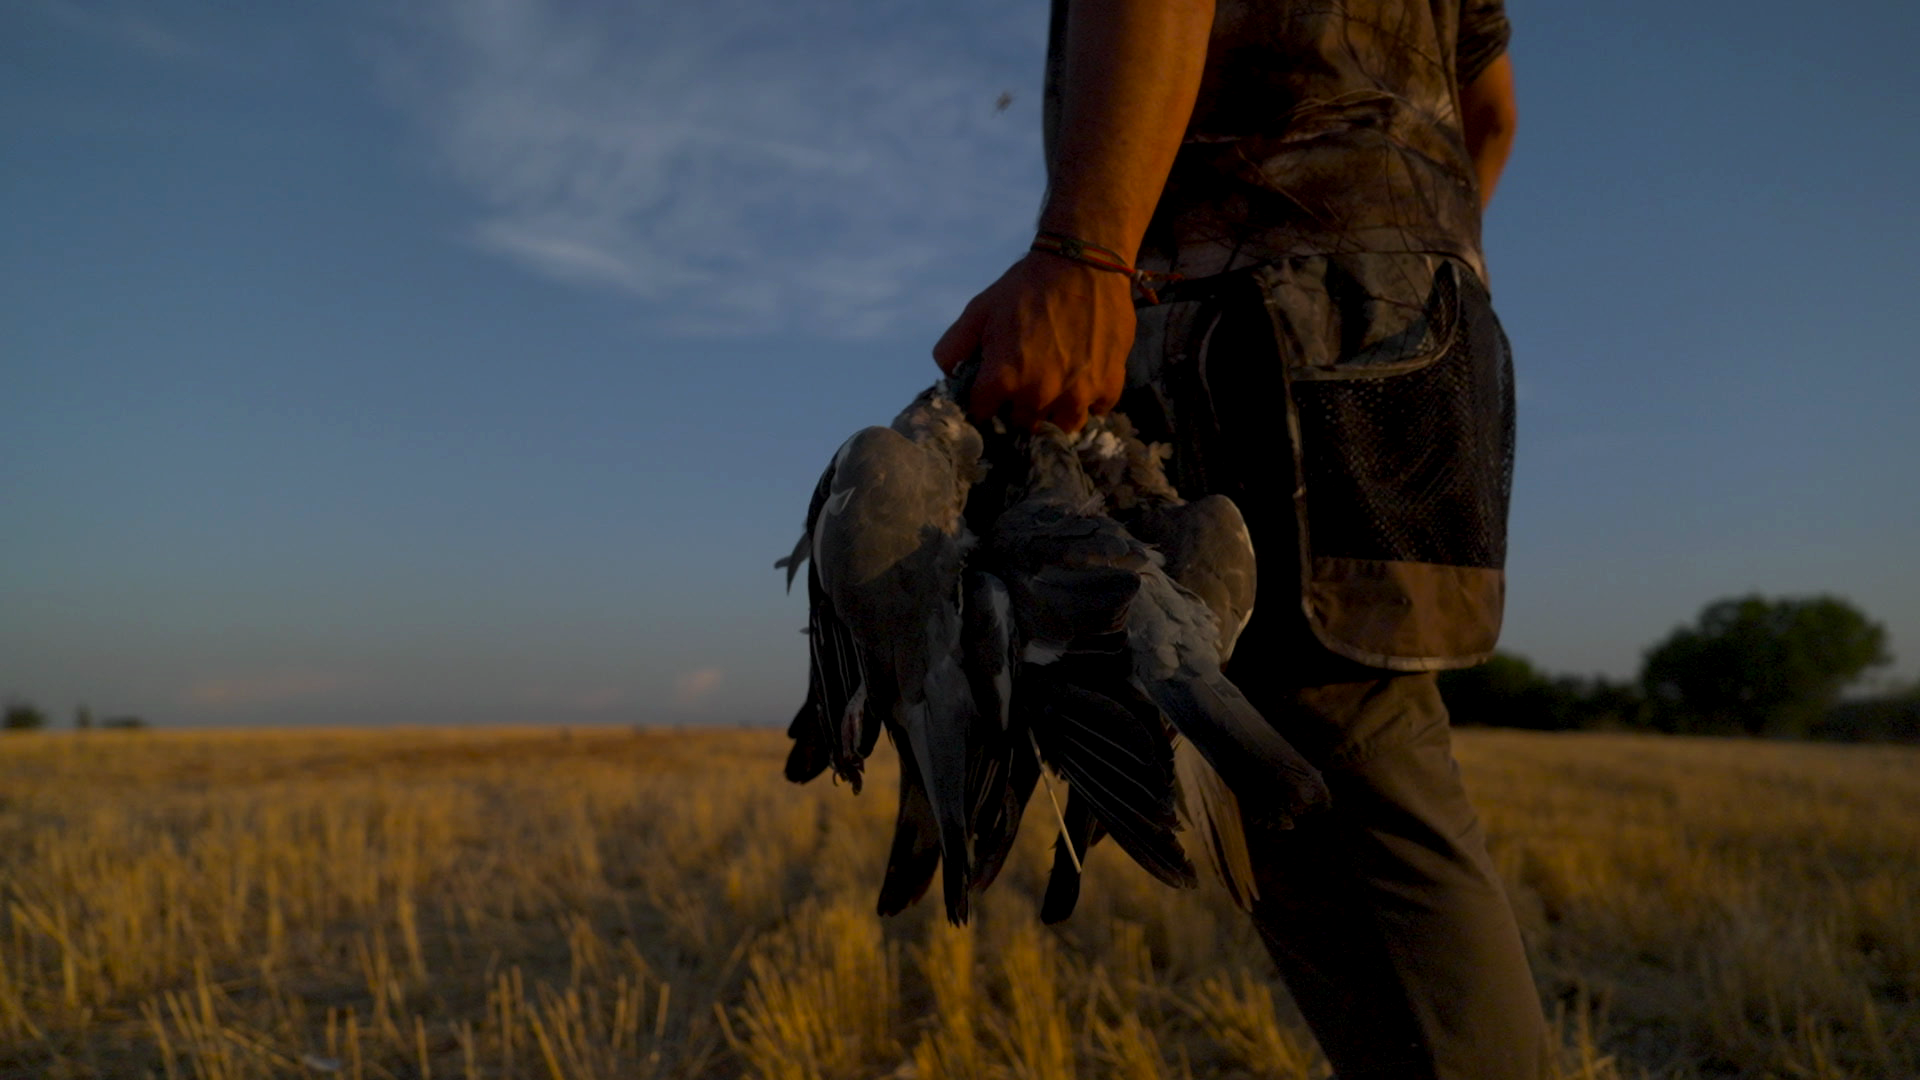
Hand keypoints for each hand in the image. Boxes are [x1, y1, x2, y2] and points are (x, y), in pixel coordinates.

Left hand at [932, 252, 1134, 431]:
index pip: (983, 413)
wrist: (1083, 262)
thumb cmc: (1027, 285)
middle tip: (1024, 387)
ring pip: (1062, 426)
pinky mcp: (1109, 385)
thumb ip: (953, 346)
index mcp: (1003, 378)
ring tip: (1055, 392)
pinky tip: (1083, 380)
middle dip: (1020, 409)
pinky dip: (1089, 401)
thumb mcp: (979, 309)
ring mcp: (1078, 393)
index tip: (991, 393)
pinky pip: (1097, 410)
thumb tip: (949, 374)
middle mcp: (1040, 393)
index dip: (985, 403)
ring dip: (1055, 413)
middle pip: (1023, 424)